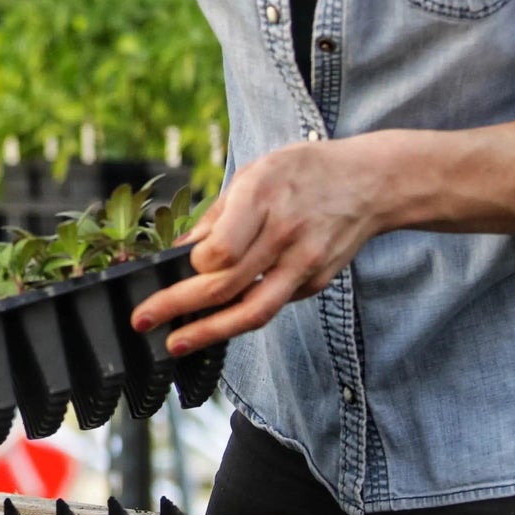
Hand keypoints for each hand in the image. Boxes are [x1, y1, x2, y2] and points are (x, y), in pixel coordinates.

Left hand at [130, 137, 386, 355]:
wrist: (371, 182)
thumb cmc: (303, 171)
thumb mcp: (254, 173)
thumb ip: (217, 215)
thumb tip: (181, 252)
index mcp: (263, 197)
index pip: (221, 250)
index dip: (194, 265)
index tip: (175, 269)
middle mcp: (284, 234)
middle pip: (226, 284)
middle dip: (177, 306)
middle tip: (143, 321)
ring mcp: (304, 262)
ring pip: (253, 310)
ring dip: (209, 332)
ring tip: (176, 343)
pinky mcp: (317, 281)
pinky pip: (273, 303)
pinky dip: (242, 313)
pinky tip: (217, 319)